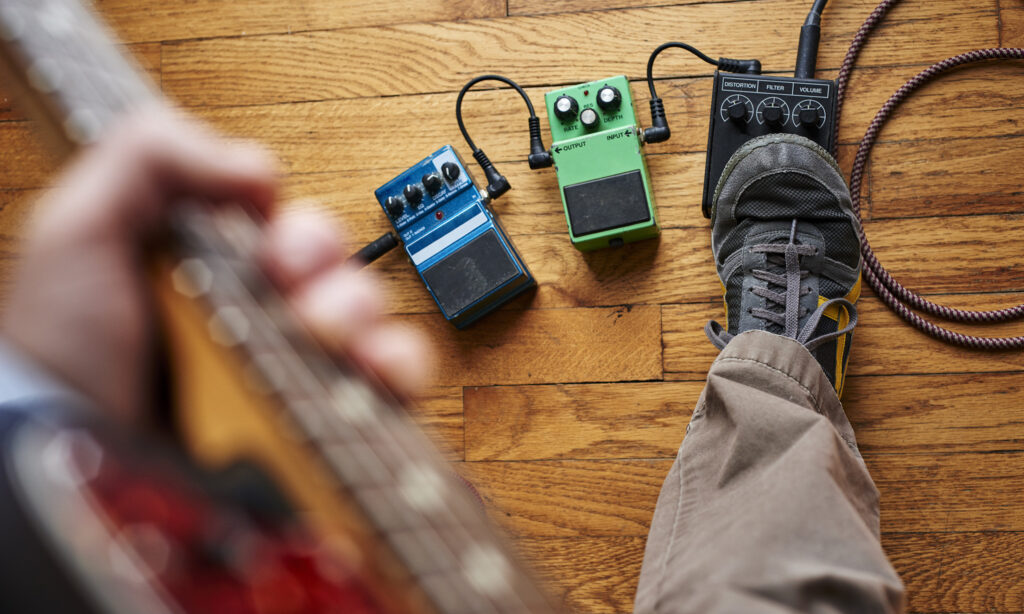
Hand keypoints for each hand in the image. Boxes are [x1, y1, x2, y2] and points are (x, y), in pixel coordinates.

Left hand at [1, 107, 428, 422]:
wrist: (78, 452)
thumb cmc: (65, 351)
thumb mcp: (80, 227)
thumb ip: (151, 156)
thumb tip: (261, 168)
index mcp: (223, 270)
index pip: (295, 227)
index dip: (296, 228)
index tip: (271, 247)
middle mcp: (266, 318)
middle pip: (341, 265)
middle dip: (322, 263)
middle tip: (285, 285)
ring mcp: (297, 372)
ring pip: (373, 316)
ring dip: (356, 310)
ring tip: (316, 333)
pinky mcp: (324, 424)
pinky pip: (394, 384)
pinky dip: (398, 365)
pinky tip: (367, 365)